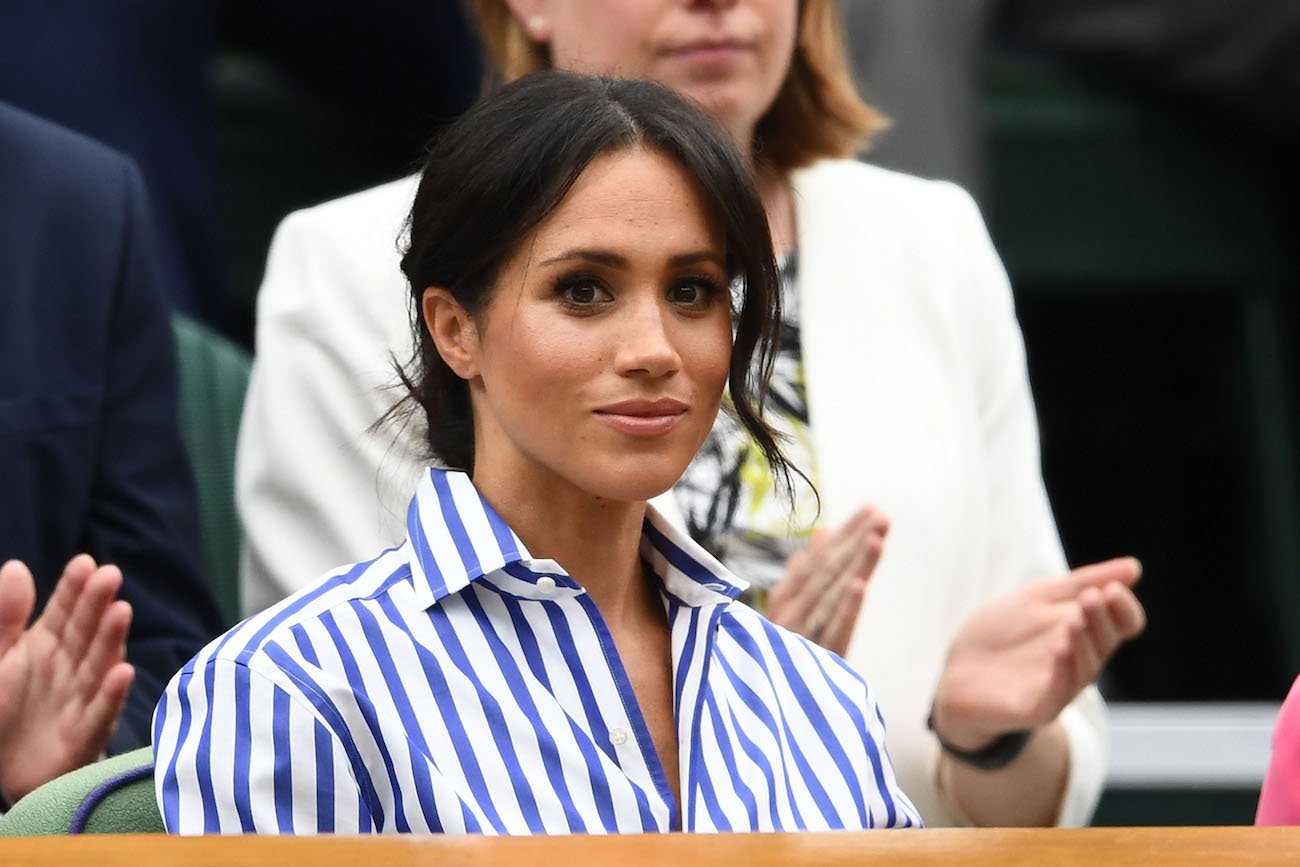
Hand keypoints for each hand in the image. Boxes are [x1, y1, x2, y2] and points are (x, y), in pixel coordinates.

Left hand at [0, 555, 134, 802]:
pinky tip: (122, 673)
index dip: (75, 587)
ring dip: (112, 639)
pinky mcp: (84, 735)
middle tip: (110, 575)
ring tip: (120, 612)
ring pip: (98, 665)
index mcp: (45, 645)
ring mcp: (80, 699)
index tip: (86, 563)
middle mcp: (69, 667)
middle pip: (86, 631)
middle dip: (98, 604)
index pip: (64, 610)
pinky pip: (99, 713)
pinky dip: (111, 694)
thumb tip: (17, 566)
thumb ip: (5, 618)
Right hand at [766, 507, 888, 654]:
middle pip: (826, 572)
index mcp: (783, 600)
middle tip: (882, 517)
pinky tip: (860, 586)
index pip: (817, 559)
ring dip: (854, 565)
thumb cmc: (781, 657)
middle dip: (855, 542)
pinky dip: (845, 609)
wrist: (765, 714)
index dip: (845, 535)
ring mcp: (797, 638)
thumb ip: (806, 572)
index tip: (872, 511)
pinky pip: (832, 632)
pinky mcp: (813, 663)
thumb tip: (825, 530)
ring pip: (831, 595)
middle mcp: (787, 615)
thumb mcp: (792, 612)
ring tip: (877, 538)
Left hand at [931, 557, 1145, 750]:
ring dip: (1084, 641)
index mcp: (1087, 632)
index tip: (1112, 588)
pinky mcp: (1038, 707)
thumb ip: (1081, 582)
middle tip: (1091, 597)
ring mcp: (1061, 686)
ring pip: (1086, 667)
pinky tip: (1060, 648)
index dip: (1124, 607)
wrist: (958, 670)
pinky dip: (1063, 669)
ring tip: (1076, 617)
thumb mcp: (1039, 596)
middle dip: (1101, 618)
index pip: (1124, 623)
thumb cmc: (1002, 631)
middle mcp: (1081, 661)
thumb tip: (1135, 567)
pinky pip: (1059, 692)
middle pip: (1107, 642)